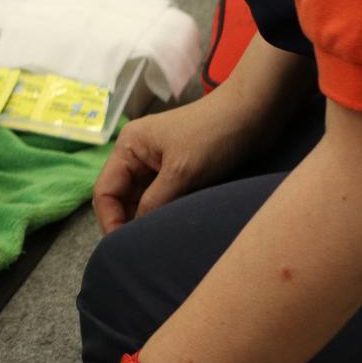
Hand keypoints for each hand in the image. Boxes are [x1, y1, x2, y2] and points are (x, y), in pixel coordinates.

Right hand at [92, 91, 263, 234]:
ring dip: (149, 218)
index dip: (110, 219)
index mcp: (129, 147)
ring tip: (159, 242)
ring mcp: (159, 163)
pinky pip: (163, 197)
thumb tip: (136, 232)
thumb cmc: (214, 134)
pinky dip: (165, 212)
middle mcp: (138, 155)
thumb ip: (154, 202)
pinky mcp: (180, 170)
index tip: (123, 247)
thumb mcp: (181, 171)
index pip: (105, 190)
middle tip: (142, 250)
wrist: (255, 112)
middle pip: (122, 197)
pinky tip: (173, 228)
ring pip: (143, 199)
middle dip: (128, 221)